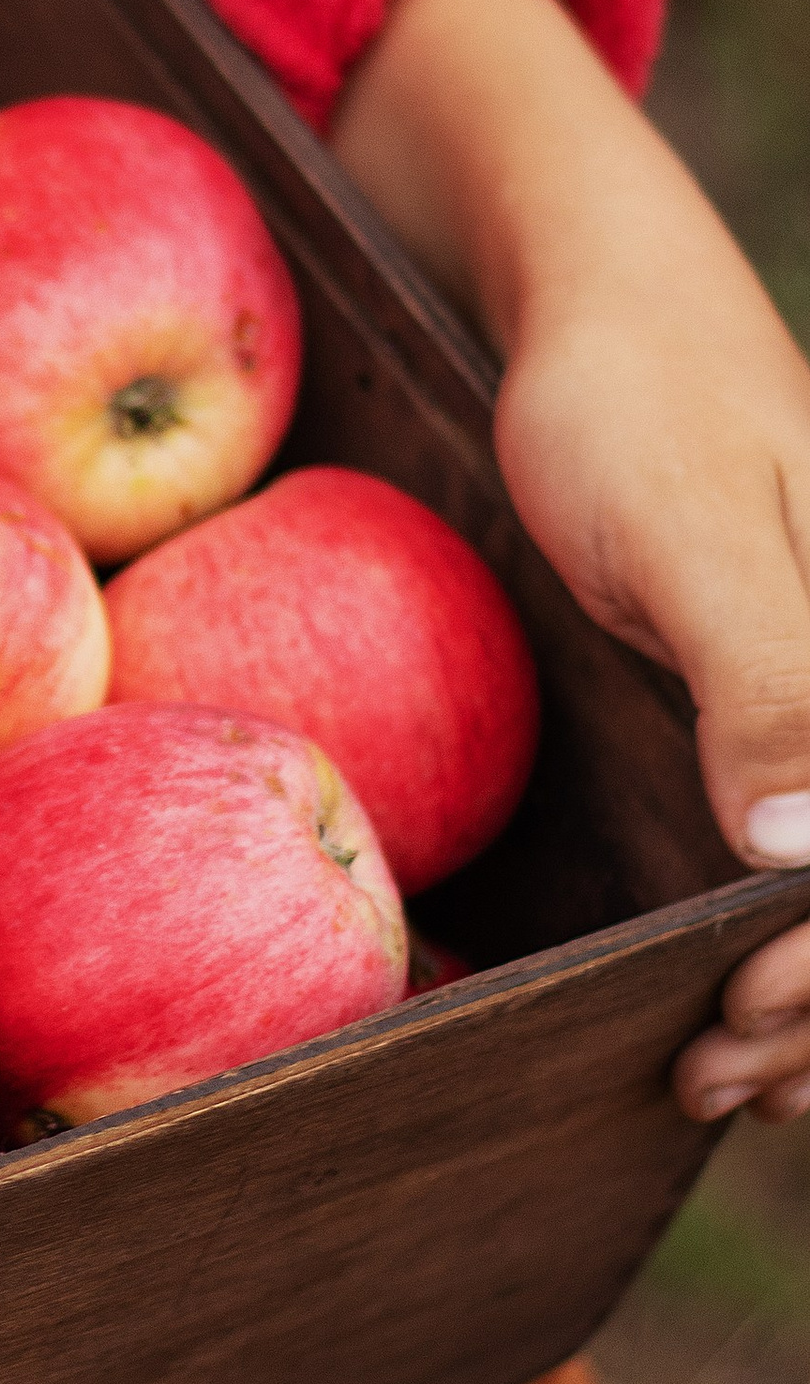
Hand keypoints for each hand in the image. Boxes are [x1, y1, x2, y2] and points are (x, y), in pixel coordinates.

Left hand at [332, 0, 809, 1125]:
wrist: (595, 312)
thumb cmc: (637, 399)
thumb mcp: (686, 528)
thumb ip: (762, 677)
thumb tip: (804, 853)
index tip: (741, 1021)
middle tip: (707, 1070)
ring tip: (707, 1071)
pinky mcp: (800, 719)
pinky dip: (786, 953)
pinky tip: (715, 1012)